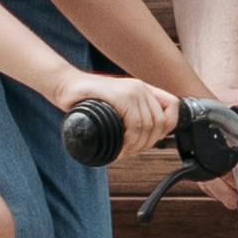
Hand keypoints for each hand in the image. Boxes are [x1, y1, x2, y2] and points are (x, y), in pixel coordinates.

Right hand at [54, 70, 176, 152]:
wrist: (66, 85)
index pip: (172, 107)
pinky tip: (121, 148)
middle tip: (130, 152)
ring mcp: (132, 90)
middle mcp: (141, 88)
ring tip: (123, 152)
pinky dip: (130, 141)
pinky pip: (135, 124)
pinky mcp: (120, 95)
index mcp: (143, 89)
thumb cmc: (87, 99)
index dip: (167, 127)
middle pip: (160, 122)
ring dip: (137, 146)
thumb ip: (130, 114)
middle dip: (147, 144)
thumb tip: (144, 137)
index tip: (151, 139)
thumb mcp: (115, 105)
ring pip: (148, 126)